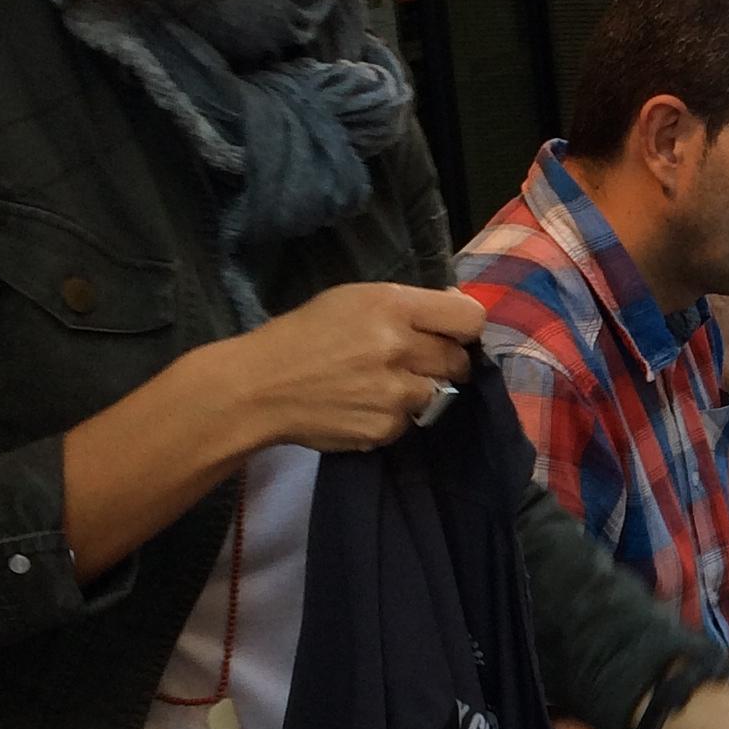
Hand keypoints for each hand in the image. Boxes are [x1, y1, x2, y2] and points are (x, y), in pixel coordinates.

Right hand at [232, 281, 483, 451]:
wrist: (258, 388)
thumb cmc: (304, 336)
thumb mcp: (353, 300)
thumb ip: (408, 306)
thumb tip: (458, 311)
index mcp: (392, 305)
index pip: (470, 318)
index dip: (465, 328)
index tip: (453, 335)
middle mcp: (399, 347)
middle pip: (459, 360)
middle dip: (442, 362)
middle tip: (411, 362)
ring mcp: (395, 392)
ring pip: (438, 393)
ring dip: (418, 391)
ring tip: (379, 384)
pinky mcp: (386, 428)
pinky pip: (410, 421)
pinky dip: (394, 416)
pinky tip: (363, 405)